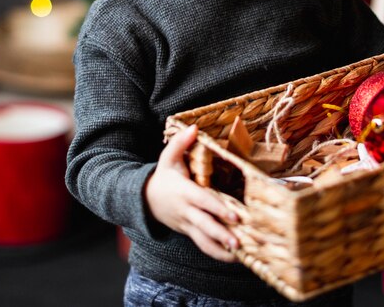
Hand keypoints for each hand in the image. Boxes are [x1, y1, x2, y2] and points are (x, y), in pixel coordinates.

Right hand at [144, 124, 238, 261]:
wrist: (144, 199)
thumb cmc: (162, 176)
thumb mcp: (168, 157)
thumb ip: (181, 142)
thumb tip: (194, 127)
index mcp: (184, 192)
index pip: (203, 201)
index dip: (218, 208)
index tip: (235, 215)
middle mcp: (186, 211)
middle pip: (204, 225)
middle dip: (221, 234)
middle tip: (239, 242)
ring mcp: (187, 224)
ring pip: (203, 241)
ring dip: (221, 250)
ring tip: (239, 255)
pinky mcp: (189, 232)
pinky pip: (203, 245)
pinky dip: (217, 252)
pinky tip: (234, 257)